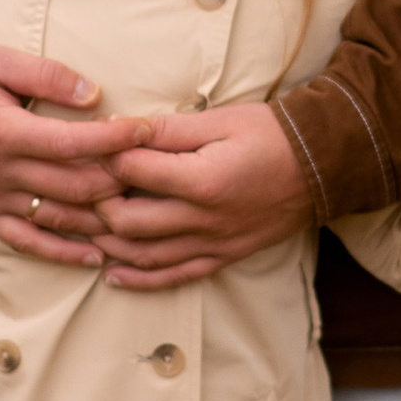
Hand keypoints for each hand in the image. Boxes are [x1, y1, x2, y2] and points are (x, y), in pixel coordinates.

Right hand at [0, 41, 153, 265]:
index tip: (149, 131)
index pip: (72, 143)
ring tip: (143, 215)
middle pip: (74, 186)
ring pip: (58, 219)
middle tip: (157, 173)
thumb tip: (95, 95)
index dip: (115, 140)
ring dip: (103, 220)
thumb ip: (46, 76)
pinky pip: (28, 242)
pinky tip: (98, 257)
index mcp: (3, 132)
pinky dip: (64, 253)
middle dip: (121, 181)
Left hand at [88, 102, 312, 287]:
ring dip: (106, 244)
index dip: (103, 157)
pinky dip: (139, 280)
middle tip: (79, 188)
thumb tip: (120, 128)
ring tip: (81, 229)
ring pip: (144, 255)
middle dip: (94, 205)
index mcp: (202, 179)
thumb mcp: (219, 120)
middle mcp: (204, 219)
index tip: (89, 147)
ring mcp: (213, 244)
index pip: (132, 171)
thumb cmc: (270, 135)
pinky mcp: (222, 257)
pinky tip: (112, 274)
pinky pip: (173, 277)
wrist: (321, 166)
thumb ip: (167, 128)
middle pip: (127, 222)